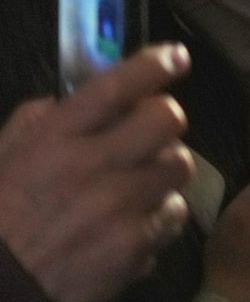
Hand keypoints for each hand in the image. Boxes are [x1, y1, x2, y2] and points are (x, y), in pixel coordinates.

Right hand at [0, 44, 194, 301]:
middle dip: (164, 121)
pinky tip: (135, 222)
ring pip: (179, 165)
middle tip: (150, 134)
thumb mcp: (4, 157)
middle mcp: (92, 166)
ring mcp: (118, 206)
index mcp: (55, 139)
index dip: (154, 64)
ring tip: (139, 183)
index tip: (175, 57)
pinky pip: (174, 213)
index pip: (116, 85)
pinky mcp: (135, 244)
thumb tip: (81, 93)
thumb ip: (41, 119)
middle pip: (167, 119)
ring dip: (164, 170)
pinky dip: (161, 215)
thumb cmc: (0, 217)